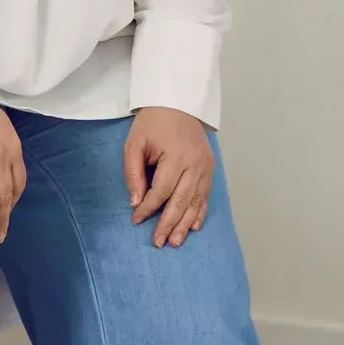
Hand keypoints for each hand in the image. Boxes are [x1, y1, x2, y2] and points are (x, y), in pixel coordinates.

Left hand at [124, 107, 214, 247]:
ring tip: (174, 242)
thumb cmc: (153, 123)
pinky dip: (199, 212)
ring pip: (195, 202)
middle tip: (158, 242)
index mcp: (176, 156)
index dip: (148, 208)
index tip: (135, 219)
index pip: (162, 191)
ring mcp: (205, 167)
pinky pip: (205, 195)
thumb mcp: (135, 143)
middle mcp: (195, 164)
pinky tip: (193, 227)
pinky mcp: (210, 168)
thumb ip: (133, 173)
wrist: (177, 102)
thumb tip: (136, 202)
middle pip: (181, 201)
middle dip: (168, 223)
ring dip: (185, 224)